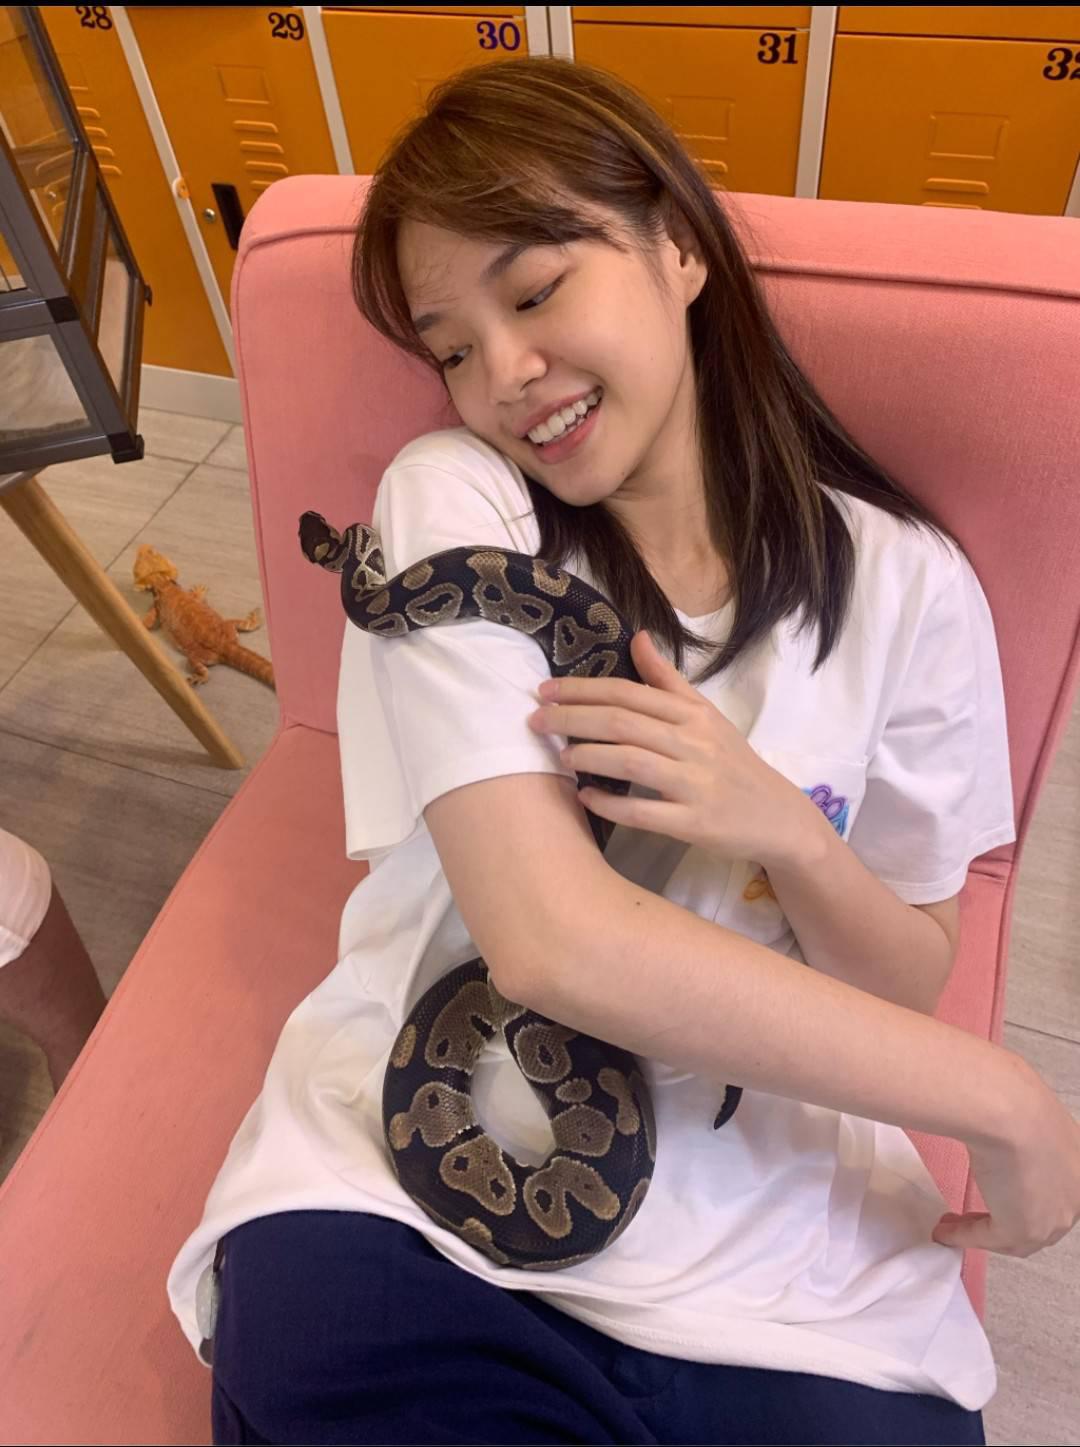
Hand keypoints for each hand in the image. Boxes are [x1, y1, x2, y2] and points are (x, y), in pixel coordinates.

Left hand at [527, 629, 818, 867]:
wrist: (778, 817)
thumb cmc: (733, 764)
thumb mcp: (707, 716)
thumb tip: (638, 636)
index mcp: (694, 714)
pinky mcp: (694, 823)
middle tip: (535, 719)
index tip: (545, 690)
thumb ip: (668, 681)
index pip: (629, 693)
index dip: (582, 689)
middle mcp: (694, 743)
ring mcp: (695, 784)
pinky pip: (644, 811)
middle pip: (622, 722)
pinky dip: (610, 803)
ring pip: (630, 761)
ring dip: (587, 756)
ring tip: (558, 756)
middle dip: (572, 717)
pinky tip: (585, 797)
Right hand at [938, 1057, 1079, 1257]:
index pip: (1051, 1191)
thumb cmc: (1011, 1097)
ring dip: (980, 1232)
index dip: (1019, 1196)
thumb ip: (1016, 1128)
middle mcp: (1074, 1194)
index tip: (992, 1195)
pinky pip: (988, 1238)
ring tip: (951, 1225)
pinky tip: (945, 1231)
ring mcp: (1054, 1215)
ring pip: (1015, 1235)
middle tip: (971, 1216)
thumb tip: (989, 1121)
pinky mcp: (1023, 1229)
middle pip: (1036, 1220)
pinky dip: (964, 1236)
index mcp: (1078, 1161)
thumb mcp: (1021, 1111)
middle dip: (1001, 1219)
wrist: (1008, 1110)